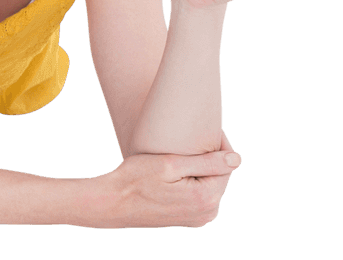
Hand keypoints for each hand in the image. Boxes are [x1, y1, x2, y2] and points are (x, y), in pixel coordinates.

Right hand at [93, 149, 240, 227]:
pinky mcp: (188, 219)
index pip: (227, 166)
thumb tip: (237, 159)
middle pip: (219, 176)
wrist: (112, 203)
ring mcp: (198, 218)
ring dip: (200, 169)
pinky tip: (178, 172)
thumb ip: (206, 163)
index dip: (219, 145)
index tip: (207, 128)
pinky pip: (199, 195)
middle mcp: (208, 213)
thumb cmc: (135, 179)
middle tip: (192, 137)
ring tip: (183, 153)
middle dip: (209, 158)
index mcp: (207, 198)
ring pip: (210, 186)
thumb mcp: (170, 165)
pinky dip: (193, 182)